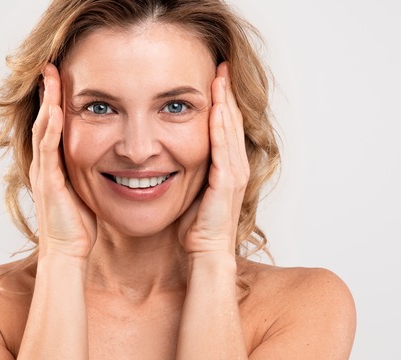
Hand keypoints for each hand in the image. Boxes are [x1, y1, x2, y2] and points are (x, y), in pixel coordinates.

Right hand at [30, 63, 96, 258]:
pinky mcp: (48, 182)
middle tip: (50, 65)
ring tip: (49, 76)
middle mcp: (44, 164)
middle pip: (43, 119)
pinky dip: (50, 128)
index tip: (63, 77)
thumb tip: (110, 158)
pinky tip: (54, 110)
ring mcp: (44, 171)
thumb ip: (92, 171)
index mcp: (54, 165)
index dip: (56, 100)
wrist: (68, 253)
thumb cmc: (80, 226)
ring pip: (42, 128)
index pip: (53, 125)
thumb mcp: (88, 190)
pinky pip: (48, 149)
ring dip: (46, 101)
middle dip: (47, 92)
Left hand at [178, 62, 248, 255]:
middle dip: (226, 93)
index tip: (214, 77)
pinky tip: (217, 108)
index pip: (225, 126)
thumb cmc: (195, 228)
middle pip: (232, 121)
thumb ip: (186, 170)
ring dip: (226, 102)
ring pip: (230, 130)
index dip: (221, 101)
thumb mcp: (189, 190)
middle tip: (221, 65)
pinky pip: (224, 148)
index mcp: (226, 167)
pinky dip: (221, 126)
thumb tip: (166, 154)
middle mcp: (234, 167)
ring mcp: (233, 174)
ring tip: (221, 77)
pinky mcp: (227, 182)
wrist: (205, 253)